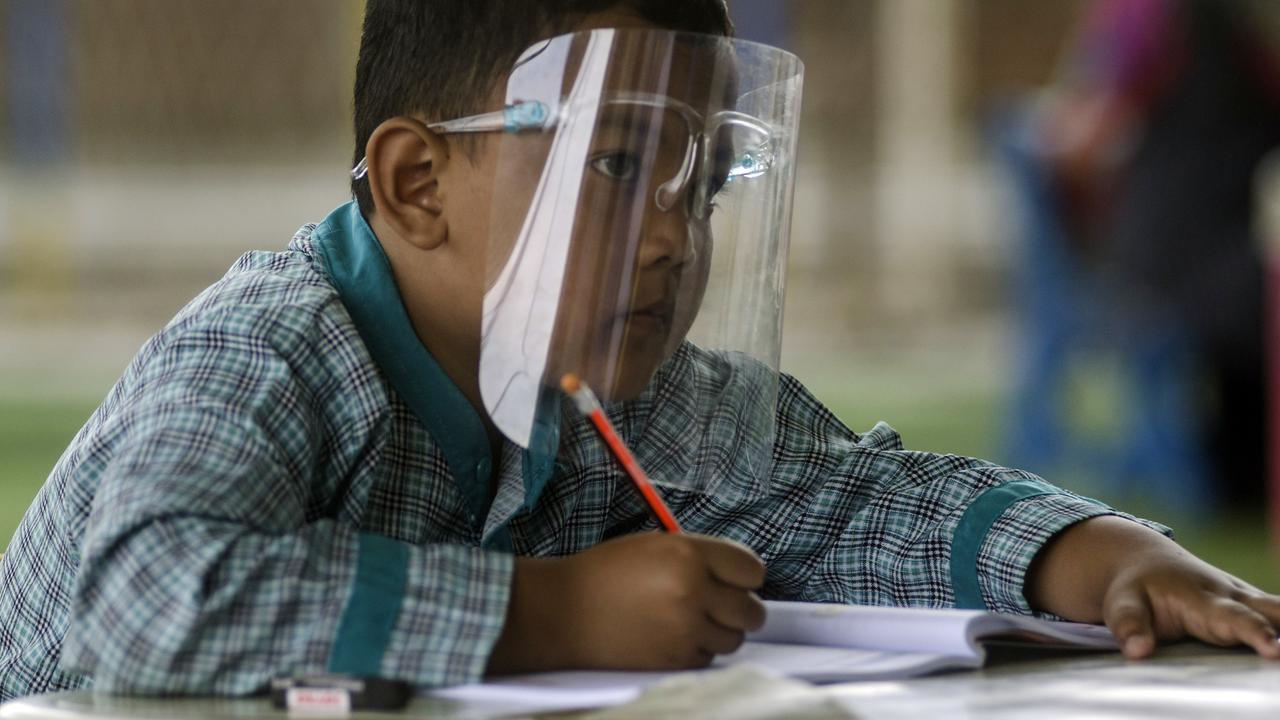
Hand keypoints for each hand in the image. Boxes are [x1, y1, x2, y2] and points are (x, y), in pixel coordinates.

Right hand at [487, 533, 766, 673]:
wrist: (564, 612)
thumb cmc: (606, 574)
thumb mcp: (655, 546)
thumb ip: (699, 557)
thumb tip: (740, 577)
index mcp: (688, 553)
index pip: (751, 569)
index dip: (746, 576)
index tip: (736, 581)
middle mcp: (692, 590)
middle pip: (752, 610)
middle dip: (740, 609)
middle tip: (719, 606)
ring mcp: (685, 629)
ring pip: (734, 639)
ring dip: (719, 632)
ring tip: (690, 622)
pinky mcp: (675, 660)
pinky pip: (709, 659)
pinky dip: (697, 651)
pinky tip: (672, 637)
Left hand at [1026, 516, 1279, 658]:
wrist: (1145, 562)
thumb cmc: (1134, 589)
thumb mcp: (1120, 604)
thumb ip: (1128, 627)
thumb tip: (1137, 653)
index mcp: (1202, 598)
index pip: (1234, 618)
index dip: (1255, 633)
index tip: (1273, 651)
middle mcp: (1233, 596)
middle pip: (1276, 611)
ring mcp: (1248, 600)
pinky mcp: (1255, 608)